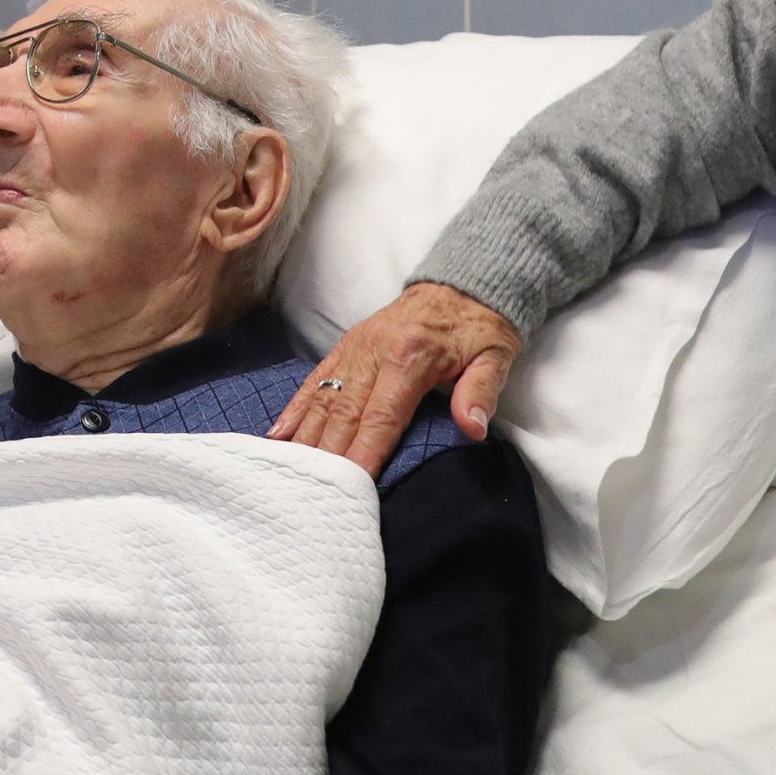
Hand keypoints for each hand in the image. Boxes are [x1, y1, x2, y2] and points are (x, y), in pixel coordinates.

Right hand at [267, 280, 521, 475]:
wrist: (463, 285)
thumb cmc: (478, 328)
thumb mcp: (495, 356)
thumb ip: (481, 392)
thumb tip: (472, 428)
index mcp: (410, 357)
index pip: (382, 416)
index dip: (365, 452)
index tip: (353, 483)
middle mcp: (374, 352)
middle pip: (344, 412)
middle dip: (329, 454)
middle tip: (315, 490)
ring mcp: (355, 348)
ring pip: (323, 398)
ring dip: (306, 437)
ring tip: (291, 470)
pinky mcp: (346, 346)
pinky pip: (315, 380)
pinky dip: (295, 408)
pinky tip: (280, 435)